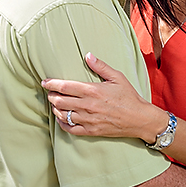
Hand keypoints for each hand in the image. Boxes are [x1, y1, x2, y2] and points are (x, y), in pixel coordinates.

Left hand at [41, 52, 160, 140]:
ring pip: (62, 115)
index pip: (64, 87)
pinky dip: (62, 124)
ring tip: (55, 104)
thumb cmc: (129, 97)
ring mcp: (88, 120)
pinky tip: (61, 119)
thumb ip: (100, 66)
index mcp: (92, 90)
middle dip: (51, 96)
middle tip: (50, 93)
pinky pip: (70, 129)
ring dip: (55, 109)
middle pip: (59, 101)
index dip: (51, 84)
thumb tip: (87, 55)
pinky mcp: (91, 131)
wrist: (140, 119)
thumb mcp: (117, 77)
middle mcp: (88, 106)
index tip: (45, 82)